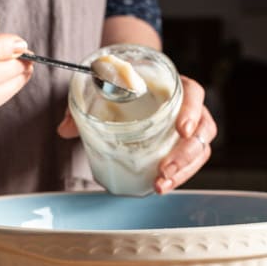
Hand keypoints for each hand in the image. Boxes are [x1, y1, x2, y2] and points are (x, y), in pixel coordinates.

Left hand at [57, 75, 216, 193]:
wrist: (130, 80)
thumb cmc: (122, 84)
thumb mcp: (101, 88)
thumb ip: (84, 106)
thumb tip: (64, 130)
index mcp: (173, 84)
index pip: (194, 94)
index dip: (192, 111)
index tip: (182, 129)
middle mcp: (186, 106)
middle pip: (202, 129)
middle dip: (185, 154)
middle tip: (164, 171)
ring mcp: (187, 126)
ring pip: (199, 150)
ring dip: (183, 171)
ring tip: (160, 185)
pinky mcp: (180, 144)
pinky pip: (189, 161)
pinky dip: (178, 175)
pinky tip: (160, 185)